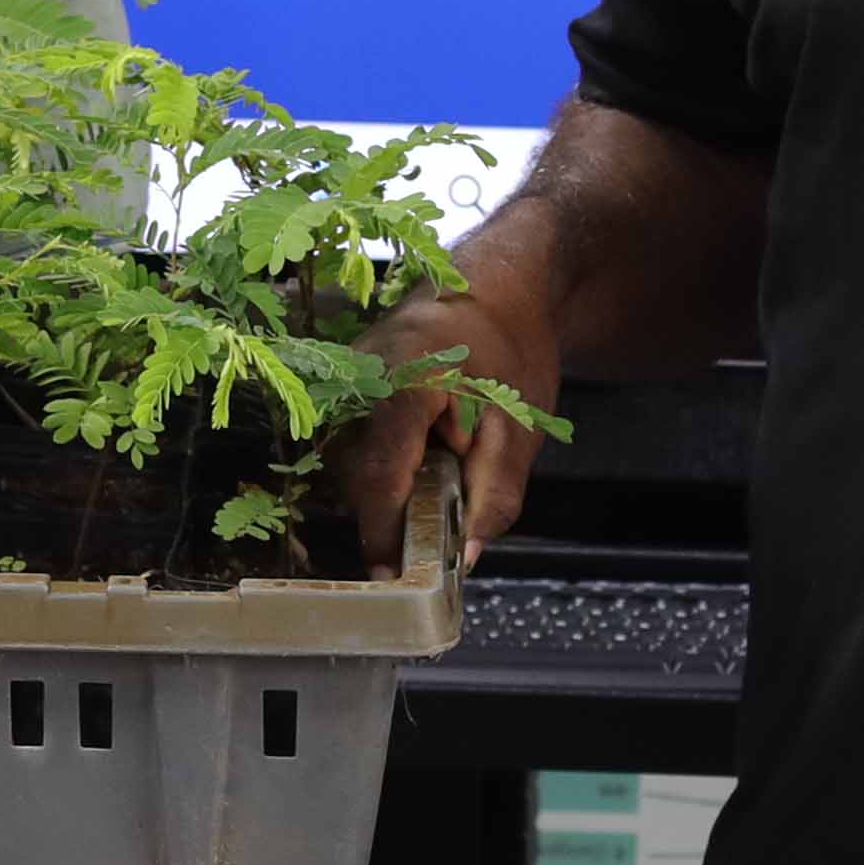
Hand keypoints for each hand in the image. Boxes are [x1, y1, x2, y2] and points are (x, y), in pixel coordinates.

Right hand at [343, 266, 559, 566]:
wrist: (497, 287)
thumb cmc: (512, 350)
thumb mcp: (519, 429)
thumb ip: (494, 495)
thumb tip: (464, 557)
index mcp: (404, 382)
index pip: (379, 475)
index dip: (384, 532)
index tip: (394, 578)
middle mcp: (358, 378)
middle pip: (356, 475)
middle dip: (392, 514)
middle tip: (437, 528)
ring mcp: (344, 378)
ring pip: (348, 464)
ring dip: (388, 488)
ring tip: (441, 470)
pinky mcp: (344, 386)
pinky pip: (351, 444)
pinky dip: (382, 467)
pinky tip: (424, 455)